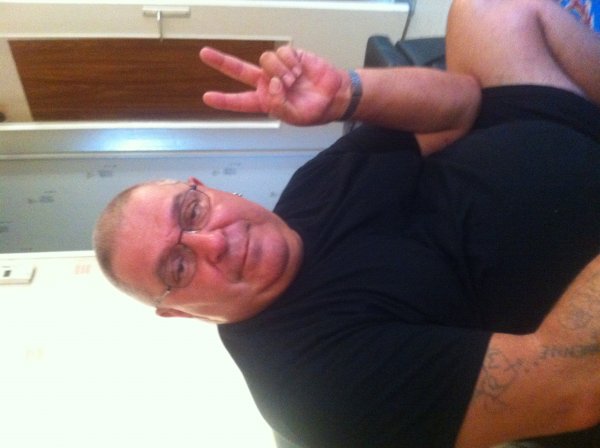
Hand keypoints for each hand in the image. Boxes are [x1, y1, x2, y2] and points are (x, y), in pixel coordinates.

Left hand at [199, 46, 349, 124]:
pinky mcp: (289, 56)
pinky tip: (299, 69)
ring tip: (293, 80)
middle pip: (239, 70)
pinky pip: (281, 52)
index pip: (241, 101)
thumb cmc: (314, 110)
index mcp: (265, 101)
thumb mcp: (295, 117)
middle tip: (204, 54)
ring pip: (265, 60)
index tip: (208, 97)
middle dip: (222, 62)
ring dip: (280, 71)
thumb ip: (279, 104)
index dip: (224, 100)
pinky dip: (290, 62)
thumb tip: (271, 83)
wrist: (334, 95)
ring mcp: (277, 68)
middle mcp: (267, 83)